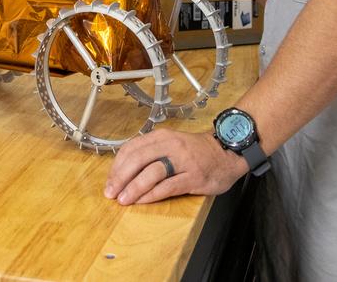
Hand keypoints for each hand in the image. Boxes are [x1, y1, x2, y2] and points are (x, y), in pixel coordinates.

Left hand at [104, 129, 247, 204]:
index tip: (110, 180)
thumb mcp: (171, 144)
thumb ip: (151, 153)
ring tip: (123, 199)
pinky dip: (152, 195)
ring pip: (151, 173)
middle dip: (120, 178)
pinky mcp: (193, 176)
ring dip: (134, 187)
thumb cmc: (196, 152)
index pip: (131, 148)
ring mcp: (183, 161)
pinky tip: (142, 201)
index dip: (117, 166)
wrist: (226, 153)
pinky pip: (168, 186)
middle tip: (111, 192)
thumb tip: (123, 171)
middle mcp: (171, 145)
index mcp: (162, 136)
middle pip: (138, 159)